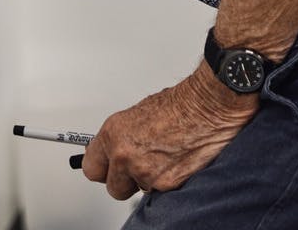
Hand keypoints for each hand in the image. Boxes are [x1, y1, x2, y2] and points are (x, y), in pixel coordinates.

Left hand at [82, 62, 257, 198]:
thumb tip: (115, 151)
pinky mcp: (168, 185)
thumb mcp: (135, 115)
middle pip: (113, 187)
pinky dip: (168, 182)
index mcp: (112, 134)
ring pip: (140, 189)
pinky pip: (161, 191)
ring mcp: (146, 172)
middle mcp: (124, 155)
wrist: (206, 109)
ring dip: (149, 180)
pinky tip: (176, 162)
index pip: (91, 168)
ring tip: (164, 158)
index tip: (106, 168)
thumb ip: (121, 139)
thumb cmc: (178, 106)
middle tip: (137, 167)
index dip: (102, 169)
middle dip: (125, 180)